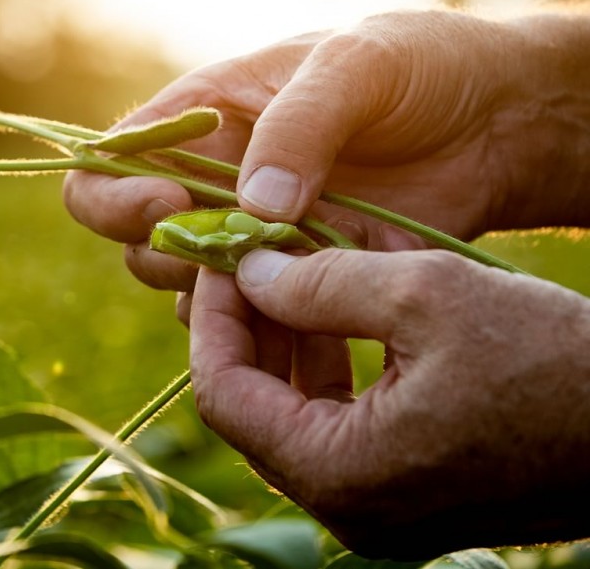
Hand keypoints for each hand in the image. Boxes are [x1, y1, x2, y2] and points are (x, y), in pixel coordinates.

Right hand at [64, 9, 589, 291]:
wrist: (494, 122)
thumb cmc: (417, 67)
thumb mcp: (355, 66)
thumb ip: (298, 126)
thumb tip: (254, 209)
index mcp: (200, 119)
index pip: (108, 166)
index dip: (117, 196)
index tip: (170, 206)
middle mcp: (211, 183)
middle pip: (136, 244)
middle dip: (175, 257)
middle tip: (244, 252)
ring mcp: (252, 238)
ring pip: (190, 292)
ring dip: (223, 300)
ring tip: (291, 280)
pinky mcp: (298, 281)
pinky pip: (253, 322)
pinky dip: (269, 332)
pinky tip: (316, 318)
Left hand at [190, 249, 589, 557]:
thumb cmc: (554, 362)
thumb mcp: (426, 295)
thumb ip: (320, 283)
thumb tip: (247, 271)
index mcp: (341, 474)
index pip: (224, 394)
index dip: (212, 318)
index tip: (219, 256)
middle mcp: (349, 509)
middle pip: (255, 407)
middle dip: (250, 324)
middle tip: (252, 256)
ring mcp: (381, 510)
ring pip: (297, 414)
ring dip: (292, 340)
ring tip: (298, 269)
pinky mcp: (412, 496)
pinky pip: (343, 428)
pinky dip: (335, 368)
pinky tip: (344, 309)